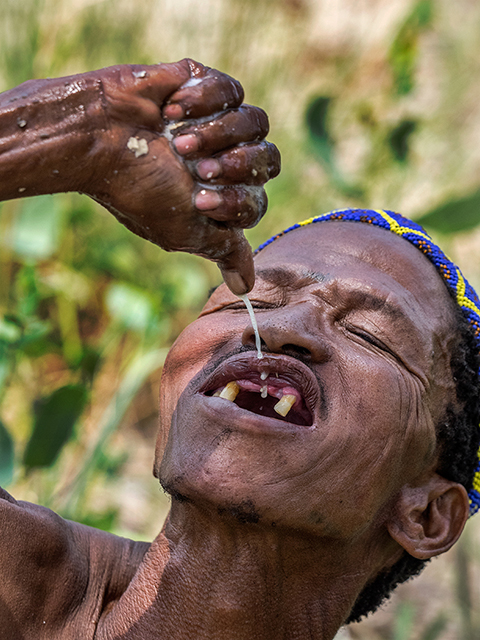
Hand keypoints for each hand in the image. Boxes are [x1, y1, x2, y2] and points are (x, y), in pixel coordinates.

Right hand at [83, 59, 279, 293]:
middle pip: (269, 160)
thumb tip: (245, 288)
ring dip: (217, 133)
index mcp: (222, 196)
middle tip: (196, 168)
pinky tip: (171, 110)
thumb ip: (224, 251)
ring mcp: (218, 121)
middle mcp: (226, 159)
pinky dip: (202, 101)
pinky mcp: (205, 84)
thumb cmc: (139, 189)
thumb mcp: (185, 230)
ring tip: (179, 139)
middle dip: (235, 166)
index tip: (197, 199)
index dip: (235, 201)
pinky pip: (232, 90)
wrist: (99, 136)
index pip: (257, 201)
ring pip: (256, 122)